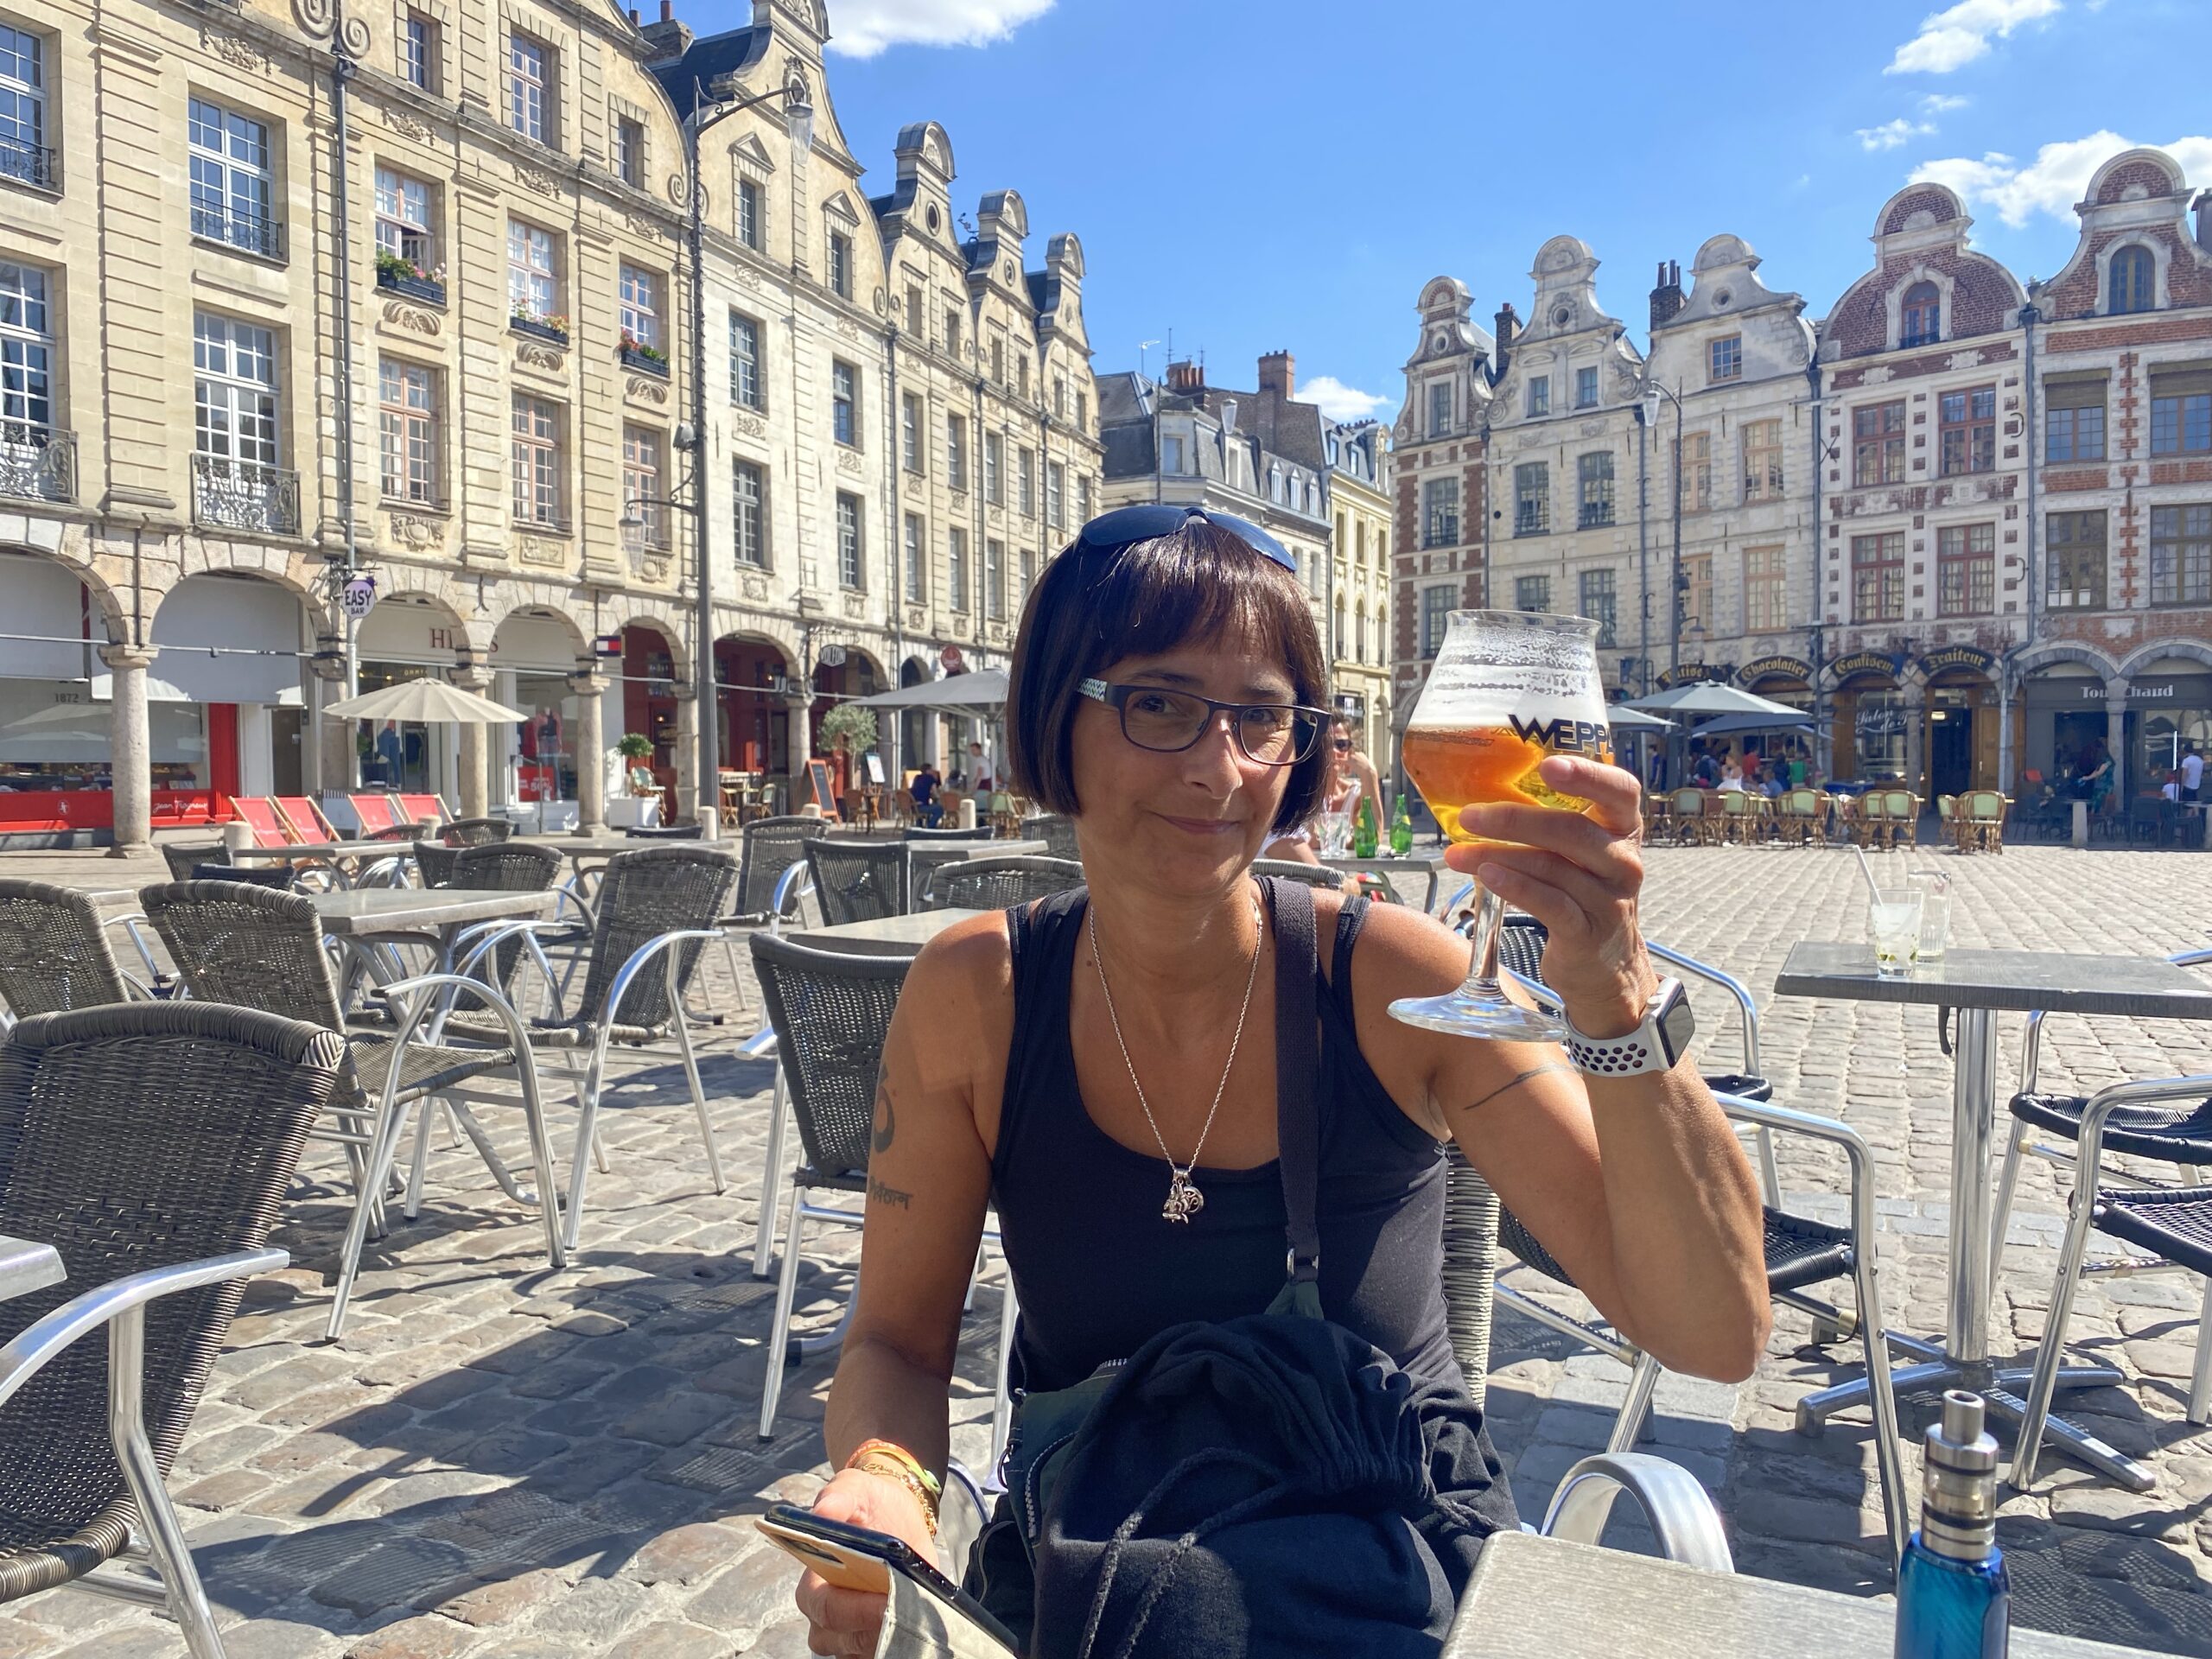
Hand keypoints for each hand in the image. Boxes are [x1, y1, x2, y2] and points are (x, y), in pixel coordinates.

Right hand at [792, 1468, 937, 1657]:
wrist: (897, 1512)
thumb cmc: (868, 1502)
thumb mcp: (854, 1488)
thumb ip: (838, 1497)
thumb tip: (824, 1512)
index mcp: (813, 1582)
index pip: (823, 1607)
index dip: (853, 1609)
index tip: (886, 1598)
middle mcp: (824, 1616)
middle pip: (843, 1638)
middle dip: (878, 1626)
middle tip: (910, 1608)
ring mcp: (849, 1633)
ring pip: (863, 1650)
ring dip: (891, 1638)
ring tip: (917, 1616)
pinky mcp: (875, 1641)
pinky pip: (883, 1654)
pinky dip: (900, 1646)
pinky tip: (918, 1628)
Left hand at [1444, 755, 1656, 1037]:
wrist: (1607, 966)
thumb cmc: (1584, 895)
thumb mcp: (1583, 856)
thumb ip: (1553, 826)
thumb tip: (1484, 796)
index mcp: (1624, 830)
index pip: (1620, 791)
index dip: (1588, 774)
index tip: (1549, 765)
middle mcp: (1624, 861)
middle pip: (1571, 829)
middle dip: (1514, 819)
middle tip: (1468, 816)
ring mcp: (1609, 898)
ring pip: (1550, 866)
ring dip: (1496, 856)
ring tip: (1457, 853)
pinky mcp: (1588, 932)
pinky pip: (1548, 902)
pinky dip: (1513, 886)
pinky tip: (1484, 876)